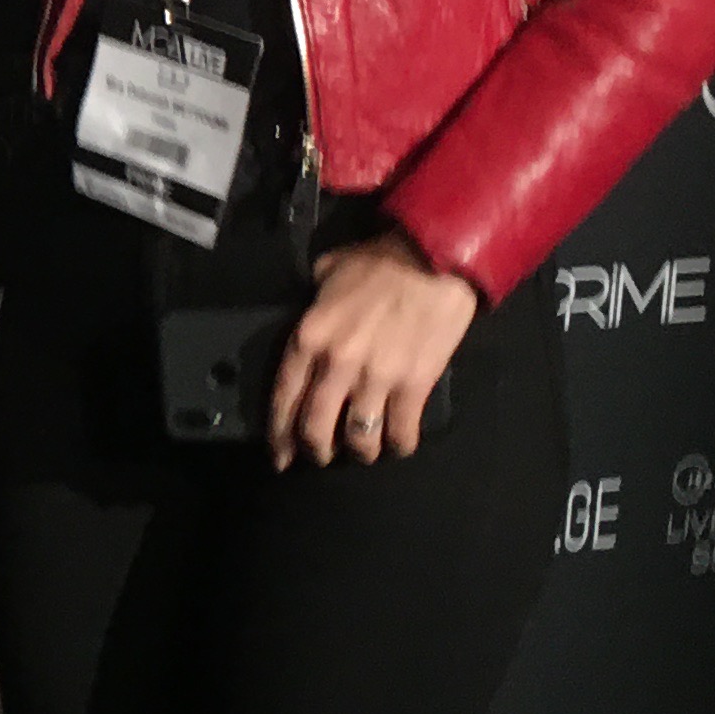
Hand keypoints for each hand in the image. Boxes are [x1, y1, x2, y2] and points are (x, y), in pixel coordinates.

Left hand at [266, 231, 477, 469]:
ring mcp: (375, 377)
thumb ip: (313, 301)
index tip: (281, 456)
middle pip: (315, 427)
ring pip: (358, 438)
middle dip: (315, 451)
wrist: (434, 256)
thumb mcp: (328, 272)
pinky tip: (399, 444)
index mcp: (309, 337)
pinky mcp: (413, 384)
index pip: (284, 397)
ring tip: (363, 452)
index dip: (280, 435)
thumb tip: (311, 313)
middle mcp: (336, 364)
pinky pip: (401, 431)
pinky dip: (399, 445)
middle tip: (321, 457)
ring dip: (359, 452)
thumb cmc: (379, 260)